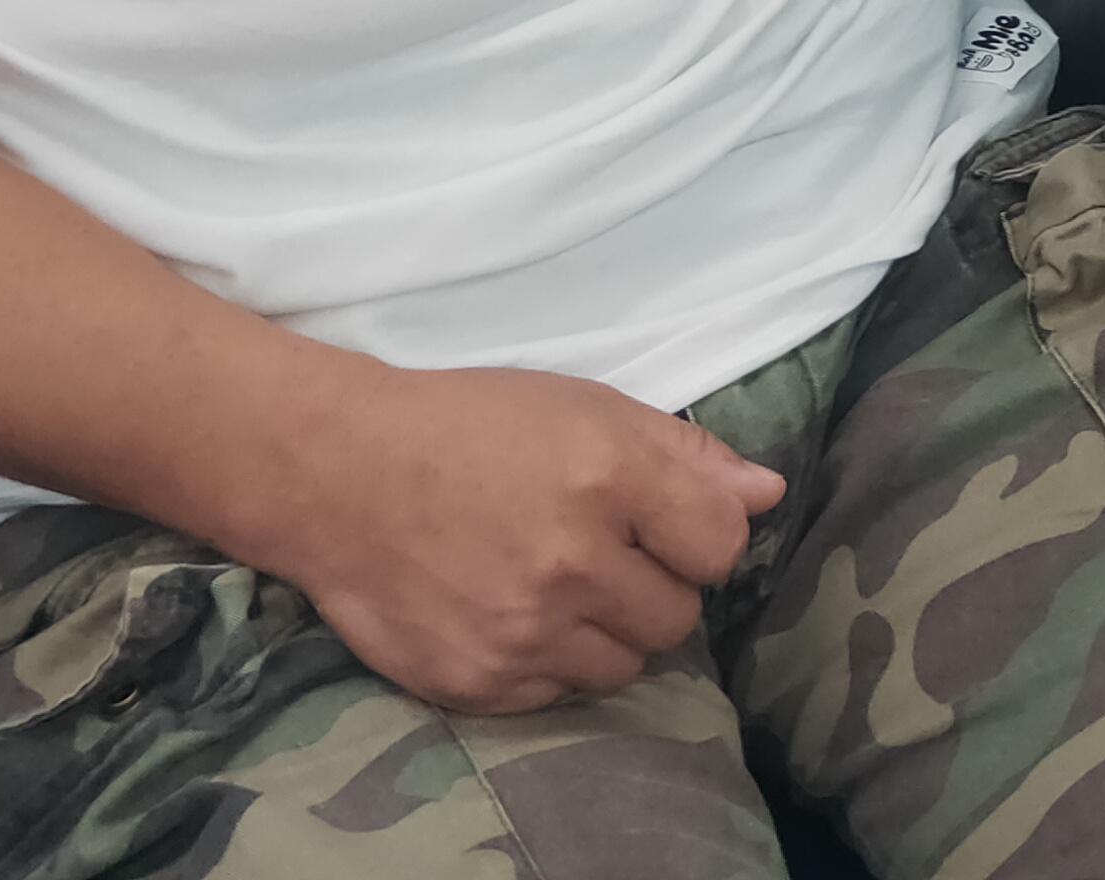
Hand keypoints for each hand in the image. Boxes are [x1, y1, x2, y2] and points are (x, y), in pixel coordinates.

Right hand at [220, 357, 785, 714]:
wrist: (337, 474)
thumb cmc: (469, 427)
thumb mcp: (583, 407)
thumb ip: (685, 454)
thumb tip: (767, 495)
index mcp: (607, 477)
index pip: (722, 545)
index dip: (700, 534)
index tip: (663, 523)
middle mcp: (571, 563)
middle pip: (678, 617)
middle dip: (654, 587)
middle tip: (602, 554)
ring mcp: (523, 634)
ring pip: (624, 666)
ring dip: (606, 632)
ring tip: (556, 585)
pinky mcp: (479, 684)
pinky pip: (560, 696)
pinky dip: (551, 664)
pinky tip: (514, 614)